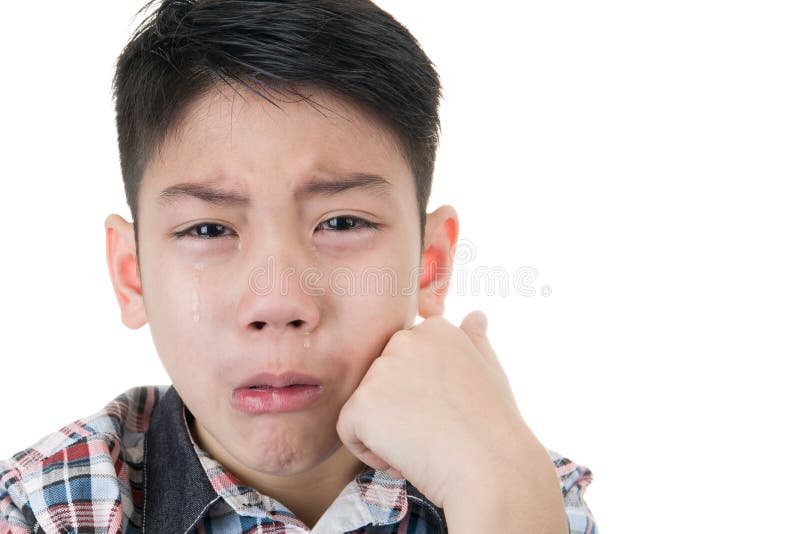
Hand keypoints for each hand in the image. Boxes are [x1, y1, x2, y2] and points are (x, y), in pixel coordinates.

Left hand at [336, 310, 534, 506]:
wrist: (490, 468)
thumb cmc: (493, 426)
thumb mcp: (490, 370)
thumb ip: (475, 341)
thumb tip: (475, 315)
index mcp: (435, 329)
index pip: (406, 361)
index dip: (423, 394)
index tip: (449, 412)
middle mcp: (404, 339)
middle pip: (382, 382)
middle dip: (400, 409)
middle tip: (436, 431)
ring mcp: (380, 371)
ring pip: (365, 406)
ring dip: (386, 431)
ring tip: (424, 445)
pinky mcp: (361, 404)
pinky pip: (349, 431)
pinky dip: (371, 452)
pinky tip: (406, 457)